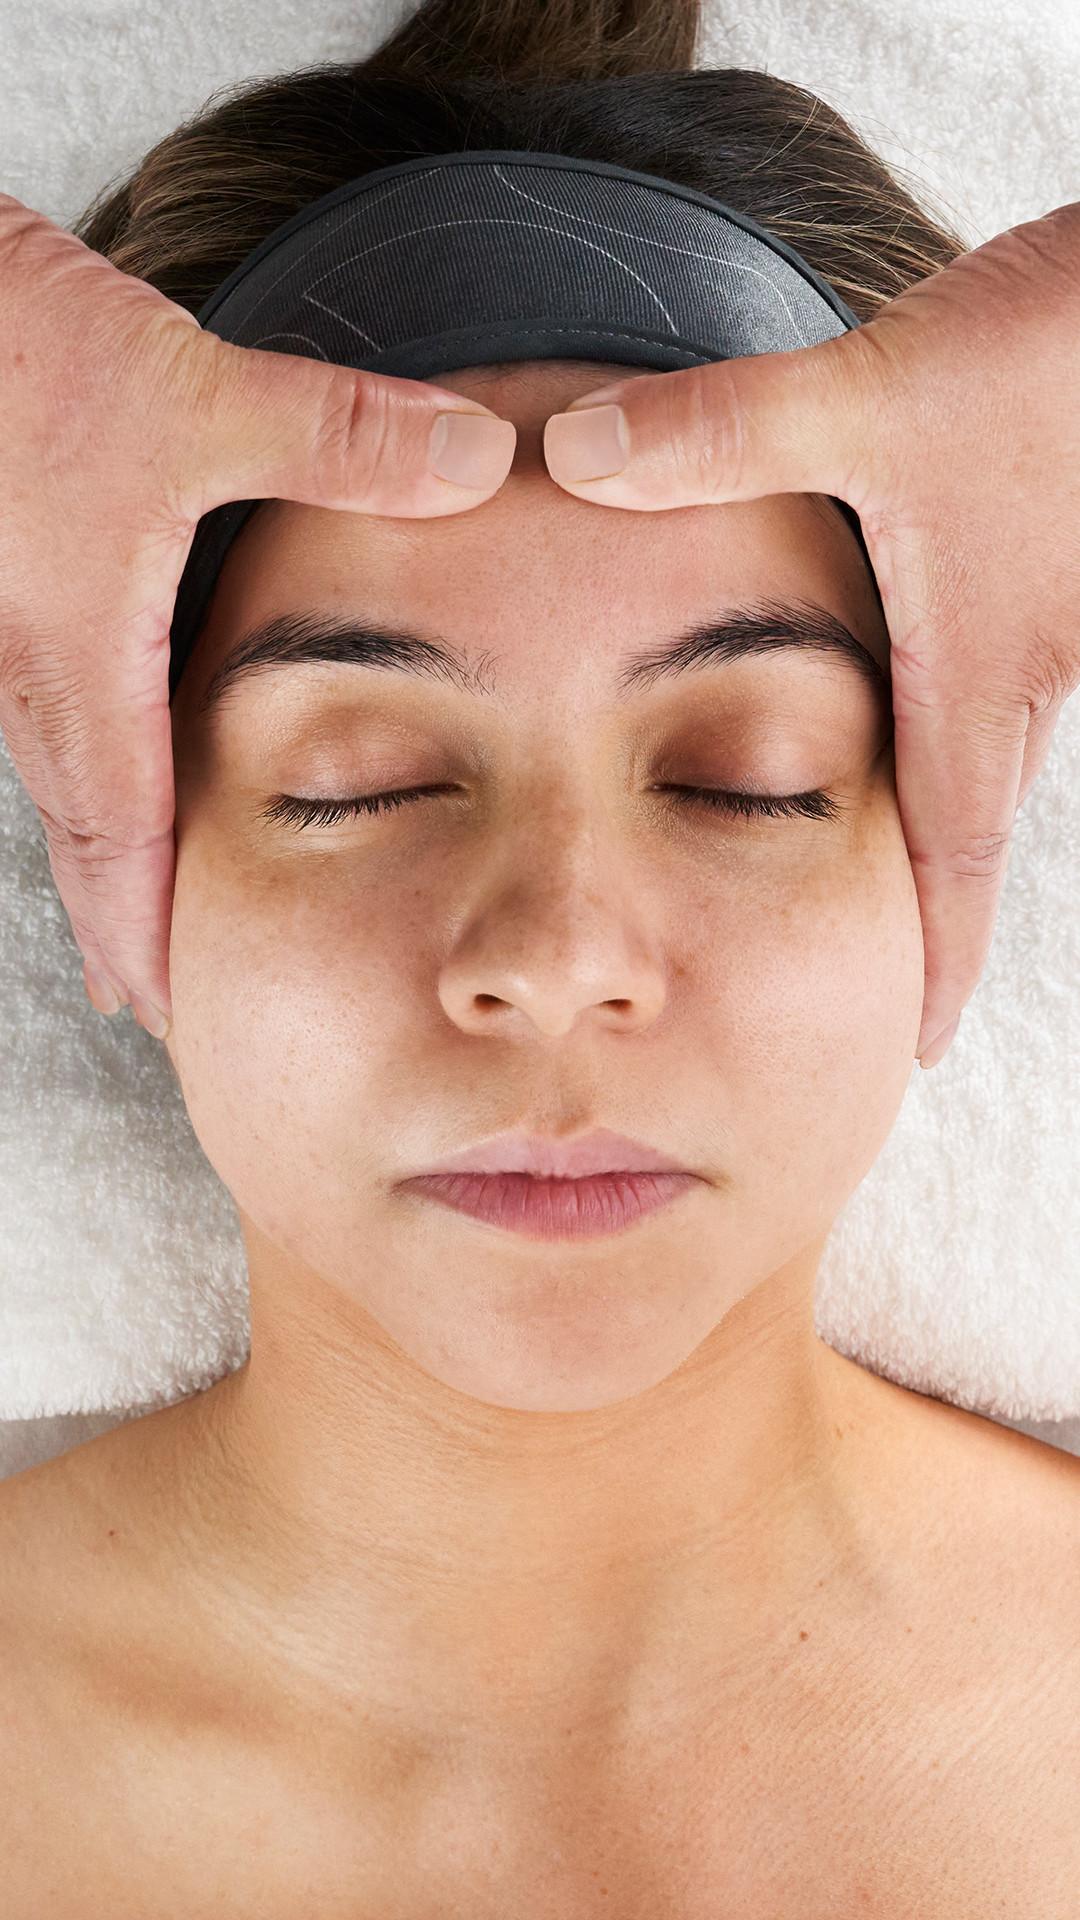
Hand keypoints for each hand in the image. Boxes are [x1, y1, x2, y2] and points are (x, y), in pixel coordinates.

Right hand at [0, 193, 515, 1036]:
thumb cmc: (22, 356)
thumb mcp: (199, 397)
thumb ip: (345, 437)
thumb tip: (482, 464)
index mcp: (83, 666)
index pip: (119, 845)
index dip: (150, 937)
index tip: (178, 1017)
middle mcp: (34, 675)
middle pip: (82, 844)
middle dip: (124, 933)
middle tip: (167, 1008)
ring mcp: (16, 643)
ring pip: (66, 793)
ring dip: (105, 868)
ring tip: (143, 928)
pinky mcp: (16, 599)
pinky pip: (56, 731)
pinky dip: (92, 789)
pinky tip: (120, 773)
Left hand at [543, 201, 1079, 1066]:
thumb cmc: (1056, 357)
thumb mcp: (871, 397)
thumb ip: (719, 432)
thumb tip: (575, 460)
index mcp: (973, 668)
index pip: (952, 857)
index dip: (936, 958)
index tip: (920, 1042)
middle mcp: (1022, 662)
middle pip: (973, 817)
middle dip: (934, 902)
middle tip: (891, 969)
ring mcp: (1053, 613)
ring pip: (991, 747)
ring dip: (947, 806)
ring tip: (896, 854)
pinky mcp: (1057, 553)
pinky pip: (1005, 672)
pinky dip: (961, 708)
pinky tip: (925, 675)